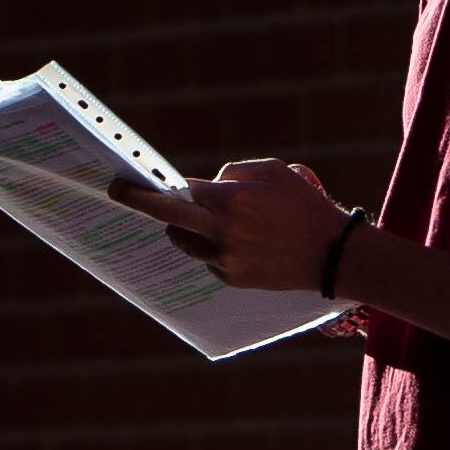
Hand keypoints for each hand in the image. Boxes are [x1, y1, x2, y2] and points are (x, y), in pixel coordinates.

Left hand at [102, 158, 353, 291]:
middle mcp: (221, 232)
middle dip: (138, 202)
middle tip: (117, 192)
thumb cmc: (304, 205)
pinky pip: (208, 259)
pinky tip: (237, 241)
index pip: (179, 190)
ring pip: (185, 241)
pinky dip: (213, 248)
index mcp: (229, 201)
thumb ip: (232, 174)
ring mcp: (224, 259)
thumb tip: (204, 187)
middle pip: (166, 216)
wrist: (332, 254)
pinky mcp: (232, 278)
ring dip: (183, 228)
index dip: (155, 184)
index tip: (127, 181)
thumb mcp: (272, 171)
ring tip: (196, 219)